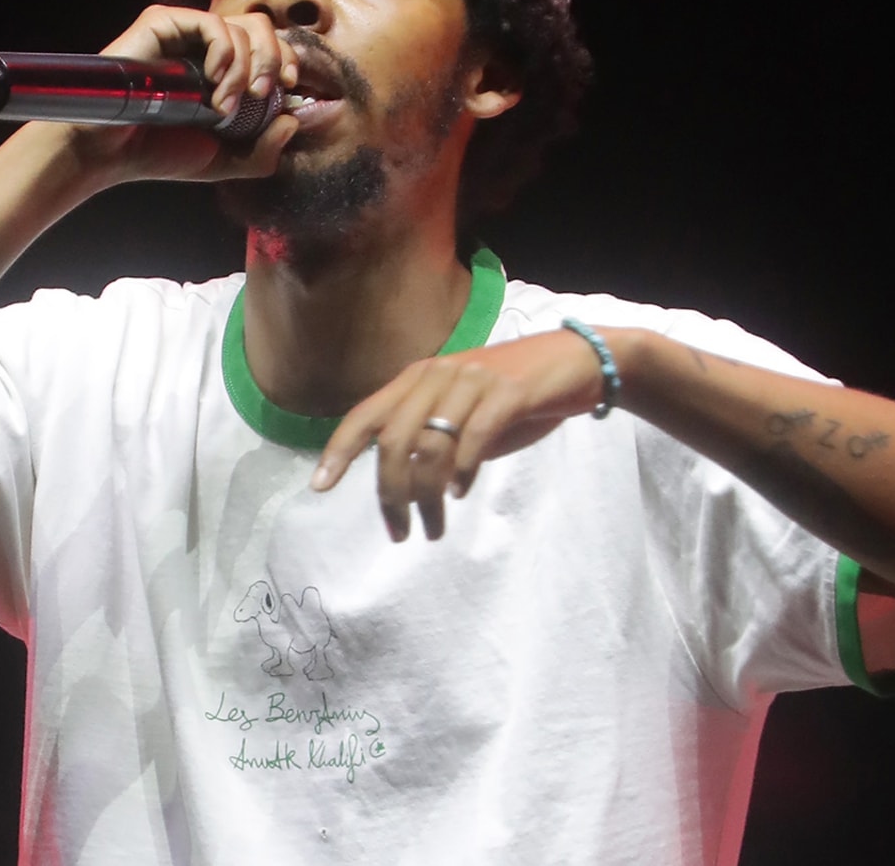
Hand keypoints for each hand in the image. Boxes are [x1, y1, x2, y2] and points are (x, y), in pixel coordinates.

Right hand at [55, 6, 300, 185]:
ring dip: (245, 69)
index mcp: (223, 67)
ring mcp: (184, 31)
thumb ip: (262, 152)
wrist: (113, 152)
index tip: (289, 88)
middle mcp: (205, 44)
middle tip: (264, 94)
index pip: (269, 45)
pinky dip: (225, 52)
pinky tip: (215, 81)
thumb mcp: (223, 161)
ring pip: (241, 25)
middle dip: (274, 59)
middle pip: (262, 26)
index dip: (286, 61)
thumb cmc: (160, 152)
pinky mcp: (164, 23)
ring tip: (226, 105)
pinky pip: (210, 23)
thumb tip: (292, 121)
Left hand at [310, 331, 608, 541]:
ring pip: (431, 444)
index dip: (339, 449)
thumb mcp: (462, 412)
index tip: (320, 486)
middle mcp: (439, 374)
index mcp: (420, 377)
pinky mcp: (508, 391)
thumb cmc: (513, 394)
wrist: (575, 362)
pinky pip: (474, 437)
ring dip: (426, 496)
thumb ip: (431, 438)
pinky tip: (461, 493)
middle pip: (393, 438)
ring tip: (432, 528)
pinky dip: (462, 471)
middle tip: (399, 531)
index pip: (367, 413)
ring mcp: (473, 380)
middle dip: (389, 492)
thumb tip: (400, 487)